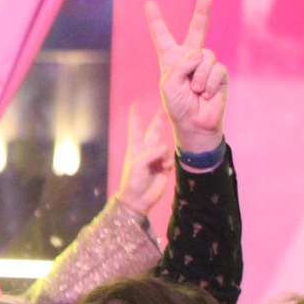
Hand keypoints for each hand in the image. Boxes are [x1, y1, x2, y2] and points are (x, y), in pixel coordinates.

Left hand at [115, 102, 174, 216]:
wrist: (139, 200)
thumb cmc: (133, 181)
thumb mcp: (138, 165)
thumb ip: (151, 153)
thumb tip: (165, 147)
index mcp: (135, 148)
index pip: (136, 128)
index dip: (136, 116)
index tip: (136, 104)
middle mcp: (146, 150)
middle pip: (154, 132)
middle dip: (159, 121)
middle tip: (164, 109)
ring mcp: (156, 158)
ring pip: (165, 147)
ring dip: (164, 154)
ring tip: (160, 165)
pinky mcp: (165, 166)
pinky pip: (170, 158)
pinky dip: (168, 162)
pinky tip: (164, 170)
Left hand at [147, 0, 227, 156]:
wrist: (194, 124)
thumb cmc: (177, 106)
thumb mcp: (169, 85)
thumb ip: (180, 65)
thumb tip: (200, 54)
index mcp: (171, 59)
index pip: (162, 36)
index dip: (156, 20)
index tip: (149, 3)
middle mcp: (189, 58)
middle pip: (196, 31)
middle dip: (202, 13)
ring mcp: (206, 64)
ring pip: (205, 56)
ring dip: (199, 76)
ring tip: (195, 91)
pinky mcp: (220, 73)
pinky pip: (216, 69)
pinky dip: (209, 83)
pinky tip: (206, 94)